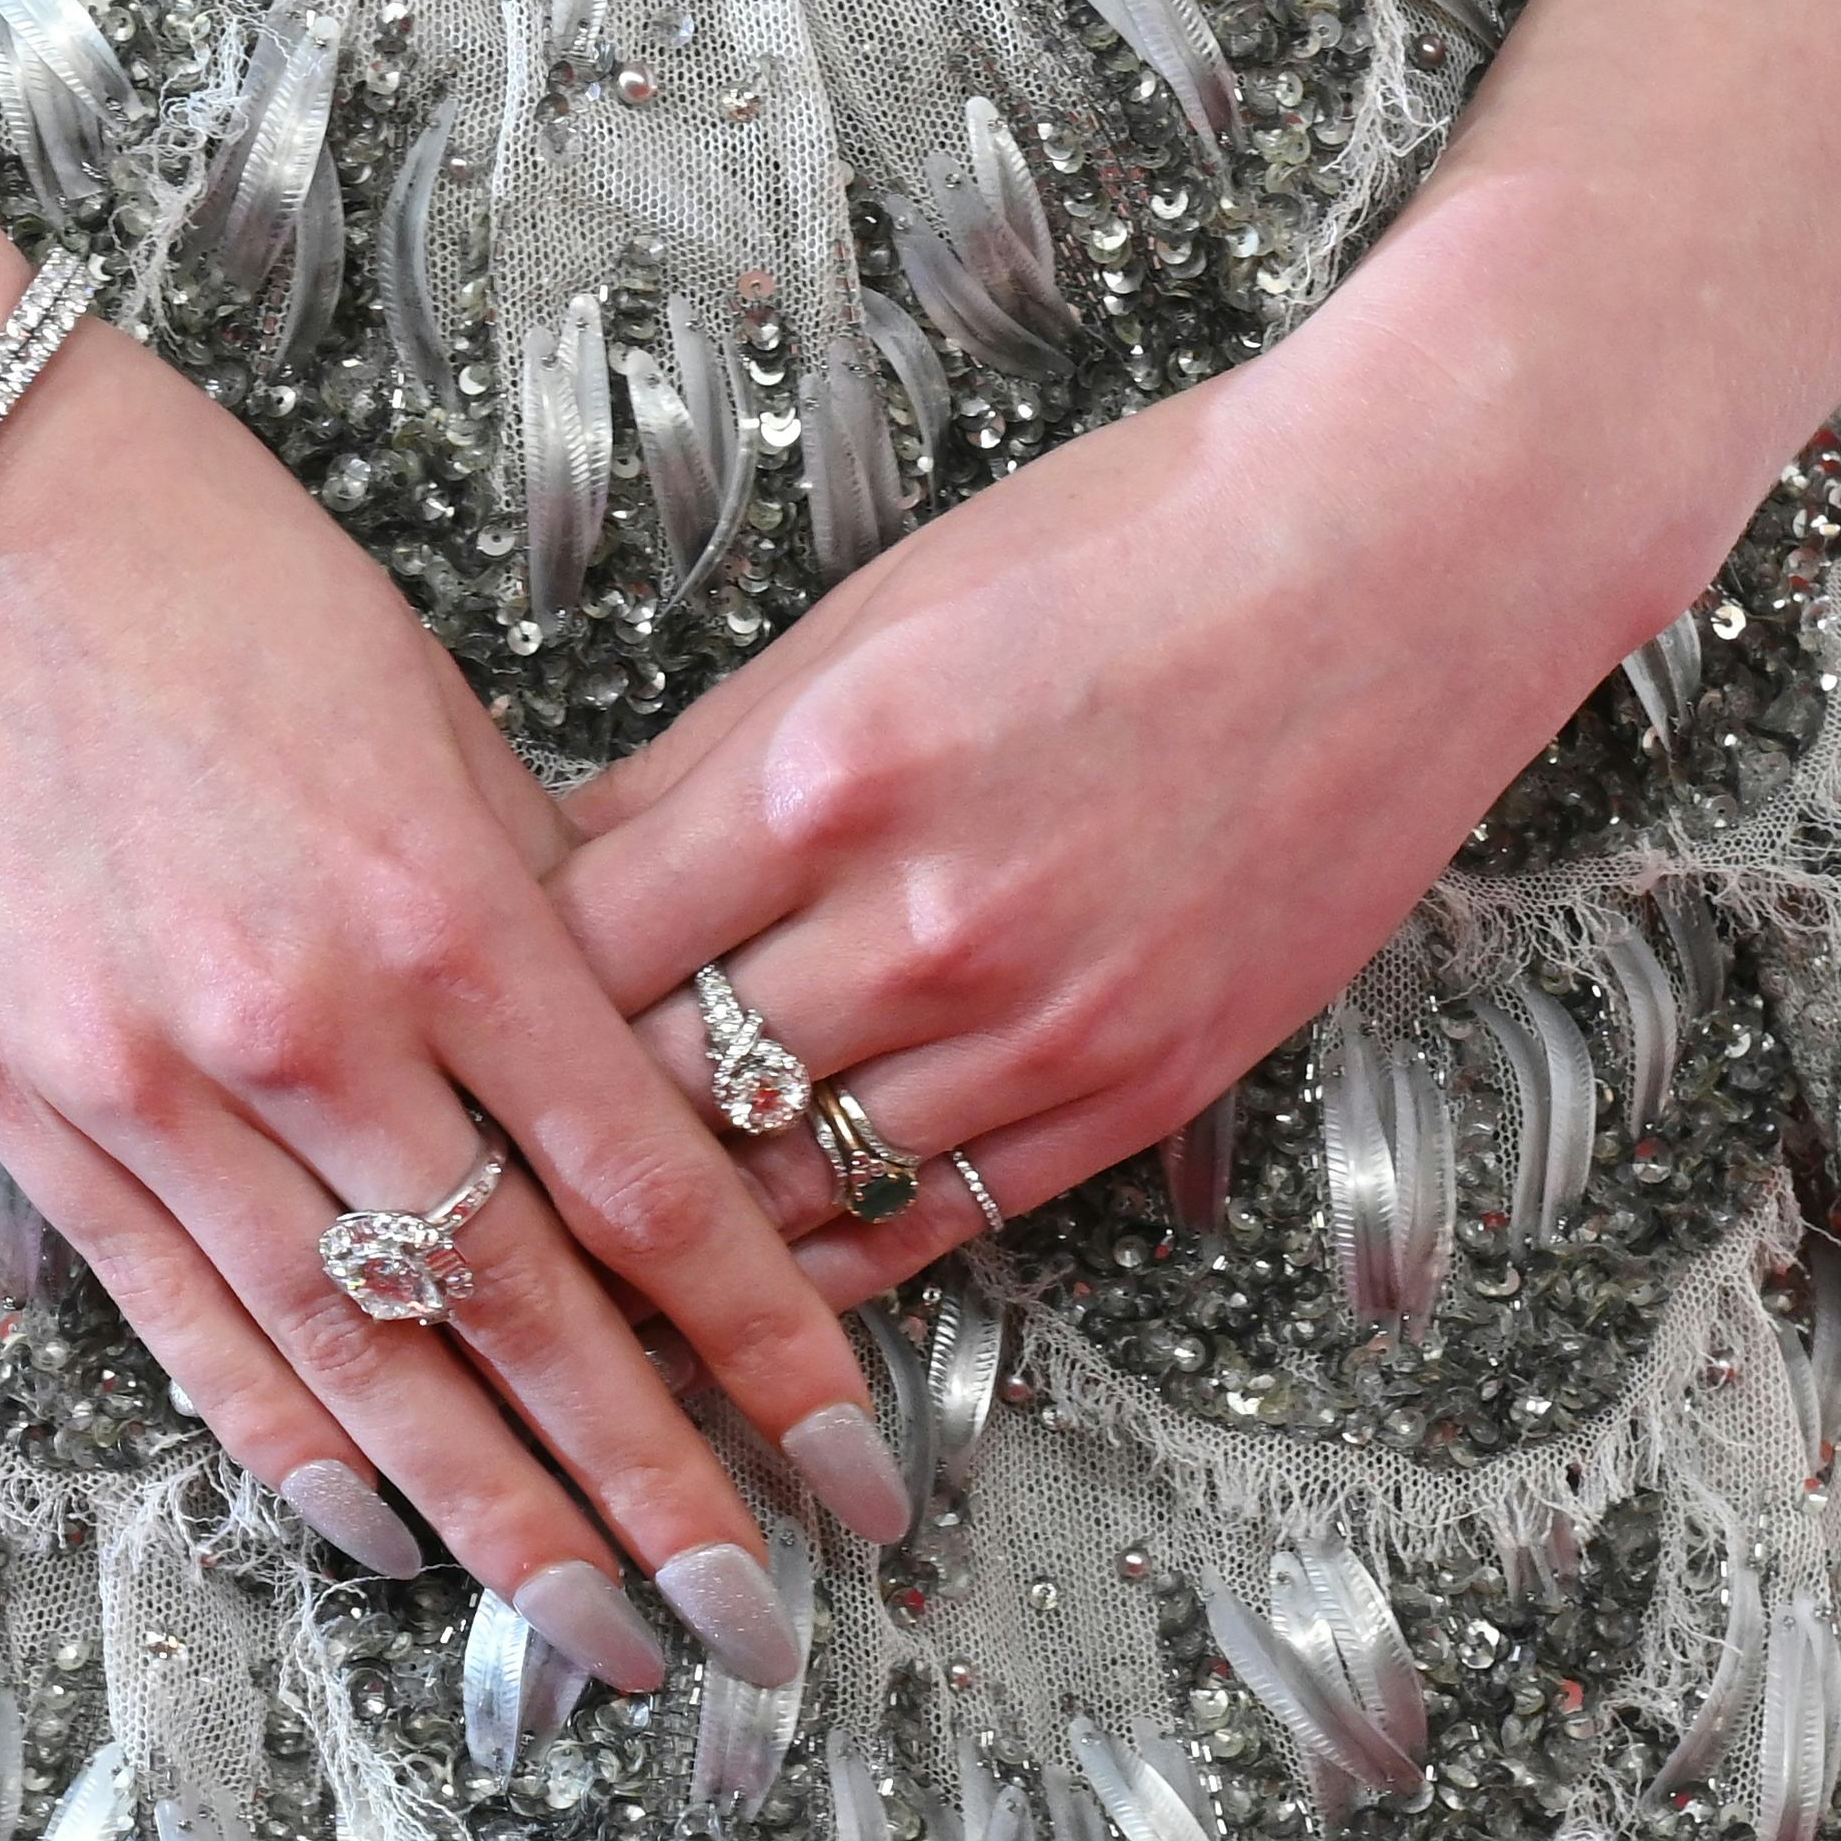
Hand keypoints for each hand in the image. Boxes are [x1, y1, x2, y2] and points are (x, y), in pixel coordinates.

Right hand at [0, 319, 911, 1688]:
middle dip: (653, 1490)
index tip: (851, 1460)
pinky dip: (284, 1443)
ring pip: (355, 1356)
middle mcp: (313, 1025)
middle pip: (522, 1316)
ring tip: (592, 1636)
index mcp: (449, 906)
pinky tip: (375, 1537)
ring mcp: (154, 1080)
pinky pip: (180, 1318)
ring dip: (489, 1517)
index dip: (764, 1346)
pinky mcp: (27, 1102)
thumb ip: (530, 901)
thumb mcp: (426, 704)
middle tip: (751, 1629)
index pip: (651, 1188)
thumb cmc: (203, 564)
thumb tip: (624, 1054)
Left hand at [550, 303, 1723, 1310]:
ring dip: (672, 1235)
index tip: (436, 1045)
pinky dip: (827, 1269)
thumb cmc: (1133, 544)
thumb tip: (559, 864)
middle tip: (466, 1188)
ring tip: (568, 1280)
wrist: (1405, 555)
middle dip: (552, 1140)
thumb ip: (708, 759)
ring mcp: (1041, 1024)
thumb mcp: (876, 607)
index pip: (582, 952)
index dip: (489, 1010)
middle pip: (660, 1088)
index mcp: (828, 773)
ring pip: (786, 1187)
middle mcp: (924, 921)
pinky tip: (747, 1297)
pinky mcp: (1140, 1089)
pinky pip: (938, 1226)